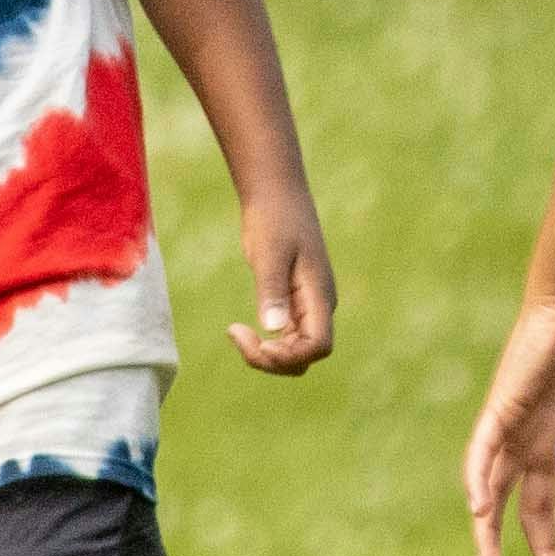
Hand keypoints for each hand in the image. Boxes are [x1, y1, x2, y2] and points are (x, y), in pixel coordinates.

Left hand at [228, 185, 334, 375]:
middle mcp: (318, 306)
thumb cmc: (274, 218)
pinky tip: (239, 329)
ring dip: (266, 354)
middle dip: (273, 360)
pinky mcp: (293, 302)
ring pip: (294, 350)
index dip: (290, 356)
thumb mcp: (269, 252)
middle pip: (305, 356)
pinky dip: (264, 342)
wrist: (276, 194)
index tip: (258, 343)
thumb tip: (272, 328)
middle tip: (235, 333)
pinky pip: (284, 337)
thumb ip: (272, 290)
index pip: (318, 346)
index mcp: (320, 295)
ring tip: (235, 332)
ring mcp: (307, 306)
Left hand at [461, 297, 554, 555]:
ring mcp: (515, 425)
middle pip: (518, 504)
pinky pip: (483, 449)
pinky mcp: (503, 405)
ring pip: (491, 485)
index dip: (553, 540)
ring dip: (487, 524)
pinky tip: (479, 509)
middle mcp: (533, 442)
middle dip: (519, 545)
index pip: (547, 503)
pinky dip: (479, 479)